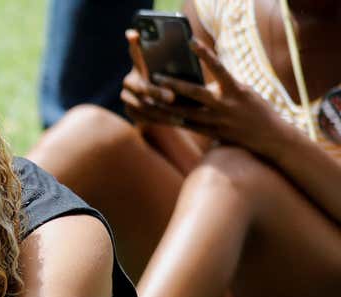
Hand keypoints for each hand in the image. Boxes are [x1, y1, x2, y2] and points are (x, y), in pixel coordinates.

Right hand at [121, 29, 189, 129]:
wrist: (170, 103)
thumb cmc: (177, 79)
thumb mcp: (179, 68)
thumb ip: (176, 58)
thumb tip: (181, 42)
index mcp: (139, 65)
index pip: (135, 52)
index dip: (135, 45)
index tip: (135, 34)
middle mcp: (129, 80)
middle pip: (140, 86)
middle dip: (156, 92)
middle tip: (172, 97)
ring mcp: (127, 97)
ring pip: (143, 105)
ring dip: (162, 110)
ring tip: (179, 113)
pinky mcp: (130, 112)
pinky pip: (145, 118)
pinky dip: (162, 120)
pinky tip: (178, 121)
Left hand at [124, 32, 285, 154]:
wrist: (268, 135)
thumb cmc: (253, 107)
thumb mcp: (242, 91)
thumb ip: (221, 85)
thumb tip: (194, 79)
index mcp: (235, 89)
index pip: (218, 67)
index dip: (205, 54)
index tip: (192, 41)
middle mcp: (225, 104)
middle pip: (194, 93)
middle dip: (174, 85)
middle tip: (155, 77)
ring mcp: (217, 120)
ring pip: (186, 112)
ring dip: (166, 106)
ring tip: (149, 98)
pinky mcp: (212, 133)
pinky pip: (188, 126)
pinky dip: (173, 119)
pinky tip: (158, 115)